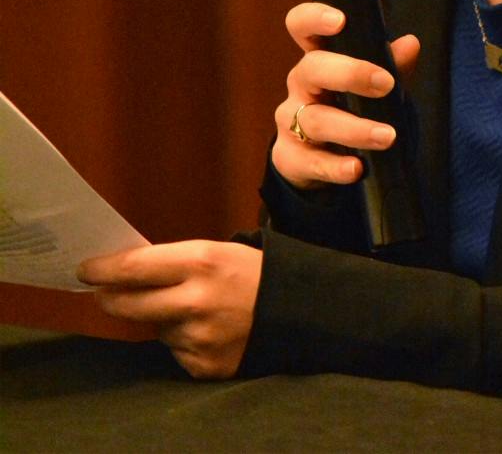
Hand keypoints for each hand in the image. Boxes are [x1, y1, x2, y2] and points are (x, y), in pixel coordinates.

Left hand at [78, 240, 260, 378]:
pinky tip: (209, 330)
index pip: (133, 267)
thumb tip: (123, 273)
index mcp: (201, 263)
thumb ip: (173, 262)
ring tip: (196, 310)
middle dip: (111, 298)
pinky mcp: (203, 364)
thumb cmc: (253, 275)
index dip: (102, 269)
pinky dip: (184, 341)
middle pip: (128, 304)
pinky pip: (175, 351)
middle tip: (106, 294)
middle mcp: (196, 301)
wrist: (300, 311)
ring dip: (162, 319)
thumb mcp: (218, 252)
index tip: (85, 270)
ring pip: (155, 328)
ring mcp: (198, 336)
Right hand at [271, 2, 419, 190]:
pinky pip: (309, 161)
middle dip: (350, 73)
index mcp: (320, 59)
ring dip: (354, 129)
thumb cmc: (353, 109)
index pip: (303, 27)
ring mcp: (290, 121)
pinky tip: (357, 169)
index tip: (339, 20)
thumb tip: (410, 44)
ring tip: (387, 136)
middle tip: (386, 84)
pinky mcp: (289, 157)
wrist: (323, 160)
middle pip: (312, 69)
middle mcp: (300, 85)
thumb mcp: (376, 86)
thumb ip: (393, 67)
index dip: (314, 18)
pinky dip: (334, 167)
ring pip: (315, 120)